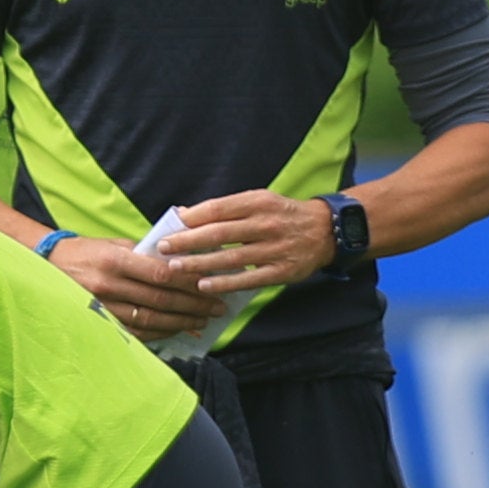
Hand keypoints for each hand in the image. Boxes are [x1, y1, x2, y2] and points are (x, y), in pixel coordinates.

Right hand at [55, 228, 217, 338]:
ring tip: (203, 321)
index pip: (160, 273)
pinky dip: (160, 332)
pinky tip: (178, 331)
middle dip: (193, 305)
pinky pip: (136, 332)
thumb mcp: (115, 243)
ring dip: (181, 322)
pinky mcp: (100, 322)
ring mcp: (103, 307)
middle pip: (160, 299)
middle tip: (217, 307)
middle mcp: (108, 285)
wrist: (48, 266)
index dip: (188, 282)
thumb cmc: (88, 251)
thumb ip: (147, 252)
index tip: (211, 283)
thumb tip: (183, 258)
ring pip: (150, 319)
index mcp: (115, 259)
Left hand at [153, 188, 331, 301]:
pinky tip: (204, 286)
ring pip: (231, 258)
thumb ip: (224, 209)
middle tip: (163, 248)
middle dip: (188, 242)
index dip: (192, 219)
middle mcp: (267, 223)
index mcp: (258, 202)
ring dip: (200, 264)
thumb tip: (184, 214)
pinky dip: (225, 283)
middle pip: (220, 234)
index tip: (169, 227)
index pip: (218, 209)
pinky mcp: (282, 271)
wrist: (325, 231)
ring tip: (176, 268)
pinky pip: (248, 279)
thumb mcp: (258, 201)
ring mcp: (275, 249)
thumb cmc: (282, 215)